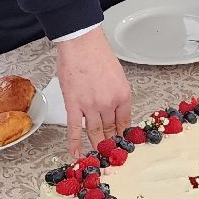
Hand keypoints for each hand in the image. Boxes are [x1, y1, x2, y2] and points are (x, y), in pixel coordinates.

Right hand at [55, 29, 132, 157]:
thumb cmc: (97, 53)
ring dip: (96, 145)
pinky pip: (74, 128)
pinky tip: (76, 154)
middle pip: (110, 129)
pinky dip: (75, 143)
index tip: (121, 142)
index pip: (125, 122)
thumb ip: (117, 95)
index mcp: (122, 95)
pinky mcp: (73, 104)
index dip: (122, 135)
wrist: (81, 42)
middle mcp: (108, 102)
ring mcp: (90, 105)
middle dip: (109, 142)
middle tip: (109, 153)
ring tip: (97, 155)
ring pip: (94, 132)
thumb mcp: (118, 75)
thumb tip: (113, 110)